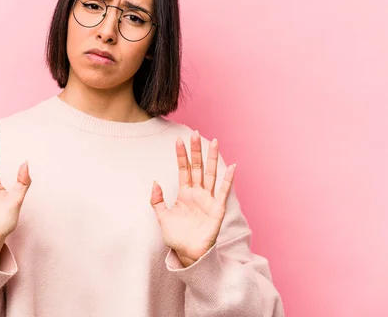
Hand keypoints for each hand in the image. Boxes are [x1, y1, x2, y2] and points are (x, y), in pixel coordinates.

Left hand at [150, 131, 235, 266]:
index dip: (181, 155)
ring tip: (215, 142)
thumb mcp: (162, 217)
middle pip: (197, 167)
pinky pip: (223, 192)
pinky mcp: (217, 209)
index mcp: (184, 193)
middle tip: (195, 133)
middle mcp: (197, 193)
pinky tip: (232, 167)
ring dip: (212, 158)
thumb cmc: (176, 237)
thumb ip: (157, 200)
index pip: (183, 169)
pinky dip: (228, 179)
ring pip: (210, 174)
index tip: (178, 140)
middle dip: (196, 151)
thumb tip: (155, 182)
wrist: (188, 254)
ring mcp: (208, 199)